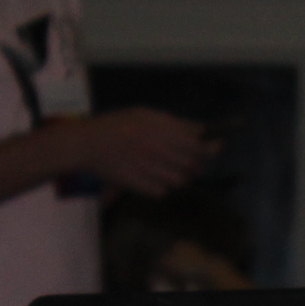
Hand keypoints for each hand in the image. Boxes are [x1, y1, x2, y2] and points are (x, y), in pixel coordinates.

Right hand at [81, 107, 218, 195]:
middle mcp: (158, 151)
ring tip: (169, 167)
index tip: (216, 146)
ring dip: (181, 175)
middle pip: (193, 165)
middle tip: (189, 159)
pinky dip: (164, 186)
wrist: (88, 144)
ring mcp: (149, 170)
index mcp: (160, 131)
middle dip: (196, 163)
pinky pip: (163, 191)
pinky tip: (154, 176)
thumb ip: (175, 123)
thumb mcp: (146, 114)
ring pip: (181, 181)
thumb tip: (201, 131)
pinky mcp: (140, 186)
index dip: (210, 148)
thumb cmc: (117, 124)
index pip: (197, 146)